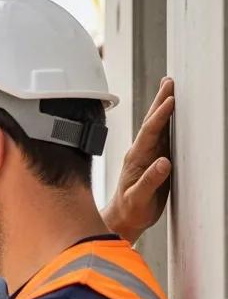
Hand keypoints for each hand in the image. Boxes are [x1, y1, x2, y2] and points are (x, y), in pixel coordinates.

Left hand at [103, 77, 173, 243]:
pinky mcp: (155, 158)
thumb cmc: (131, 210)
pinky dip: (168, 120)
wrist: (125, 217)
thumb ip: (149, 182)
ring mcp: (148, 154)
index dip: (160, 116)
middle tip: (169, 81)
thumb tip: (164, 163)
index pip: (149, 133)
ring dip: (164, 106)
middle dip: (160, 101)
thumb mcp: (138, 199)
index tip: (170, 100)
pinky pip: (163, 135)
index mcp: (136, 159)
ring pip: (157, 126)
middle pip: (152, 122)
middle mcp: (141, 152)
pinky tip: (173, 111)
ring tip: (170, 87)